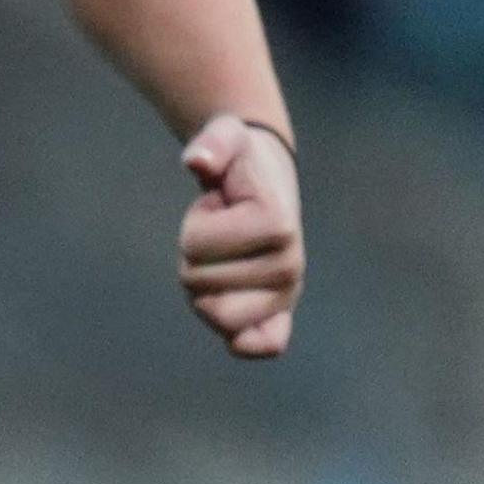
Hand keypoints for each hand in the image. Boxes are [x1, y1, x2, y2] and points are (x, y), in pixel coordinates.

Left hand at [178, 114, 302, 359]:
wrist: (264, 183)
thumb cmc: (239, 160)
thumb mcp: (225, 138)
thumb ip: (212, 144)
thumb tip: (198, 160)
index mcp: (277, 225)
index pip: (194, 244)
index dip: (194, 224)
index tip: (221, 207)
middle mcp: (290, 266)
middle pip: (196, 282)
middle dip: (193, 255)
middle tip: (221, 233)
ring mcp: (286, 294)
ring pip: (213, 313)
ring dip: (203, 285)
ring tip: (225, 257)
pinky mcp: (280, 315)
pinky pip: (263, 346)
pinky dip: (241, 340)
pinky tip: (234, 329)